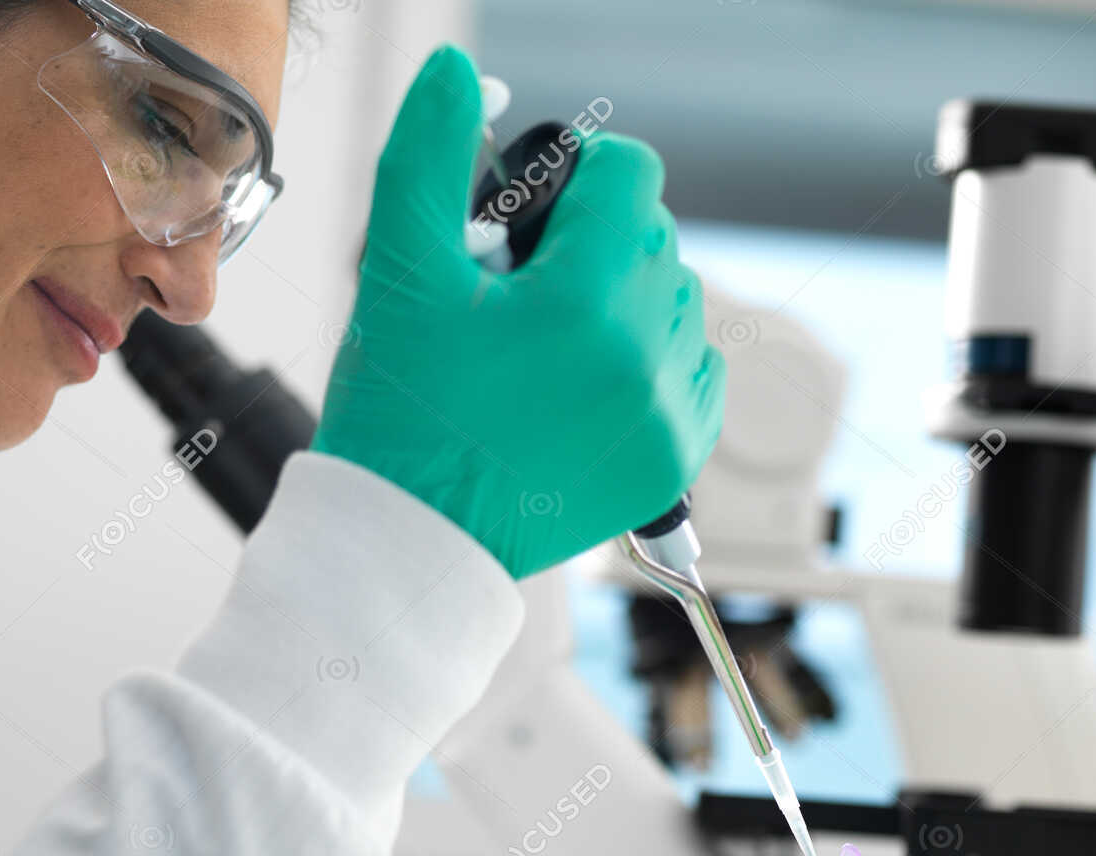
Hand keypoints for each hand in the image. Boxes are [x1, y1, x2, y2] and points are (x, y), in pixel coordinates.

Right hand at [309, 45, 724, 579]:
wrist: (413, 540)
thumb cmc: (401, 413)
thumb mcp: (399, 271)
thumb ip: (429, 154)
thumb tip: (457, 75)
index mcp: (591, 302)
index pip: (631, 176)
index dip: (577, 177)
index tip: (530, 217)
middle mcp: (650, 359)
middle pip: (655, 237)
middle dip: (592, 242)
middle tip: (518, 290)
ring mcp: (671, 416)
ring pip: (678, 302)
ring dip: (626, 299)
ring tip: (548, 339)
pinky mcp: (675, 462)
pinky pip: (696, 371)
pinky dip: (652, 359)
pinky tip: (585, 379)